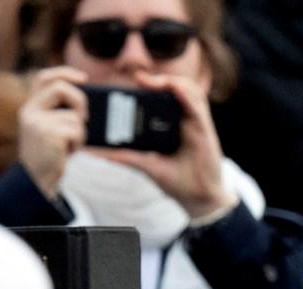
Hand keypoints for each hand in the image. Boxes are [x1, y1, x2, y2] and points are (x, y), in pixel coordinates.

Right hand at [18, 66, 88, 200]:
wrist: (36, 181)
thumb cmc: (48, 154)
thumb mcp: (49, 127)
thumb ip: (59, 110)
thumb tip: (84, 96)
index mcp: (29, 108)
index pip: (43, 78)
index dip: (65, 72)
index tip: (84, 79)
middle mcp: (30, 113)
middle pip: (60, 88)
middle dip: (79, 100)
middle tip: (83, 116)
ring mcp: (38, 124)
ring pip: (73, 116)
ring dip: (79, 132)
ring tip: (68, 145)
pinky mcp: (48, 135)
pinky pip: (76, 130)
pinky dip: (78, 142)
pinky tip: (67, 152)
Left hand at [95, 72, 236, 219]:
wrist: (198, 196)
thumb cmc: (175, 180)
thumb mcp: (146, 165)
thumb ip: (126, 156)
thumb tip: (99, 152)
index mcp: (169, 126)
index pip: (159, 99)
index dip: (147, 88)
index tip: (128, 85)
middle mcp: (183, 120)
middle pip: (173, 90)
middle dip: (156, 81)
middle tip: (138, 78)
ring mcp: (194, 121)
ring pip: (187, 91)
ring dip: (171, 82)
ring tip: (152, 81)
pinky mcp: (204, 127)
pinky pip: (197, 104)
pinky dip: (186, 93)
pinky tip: (174, 88)